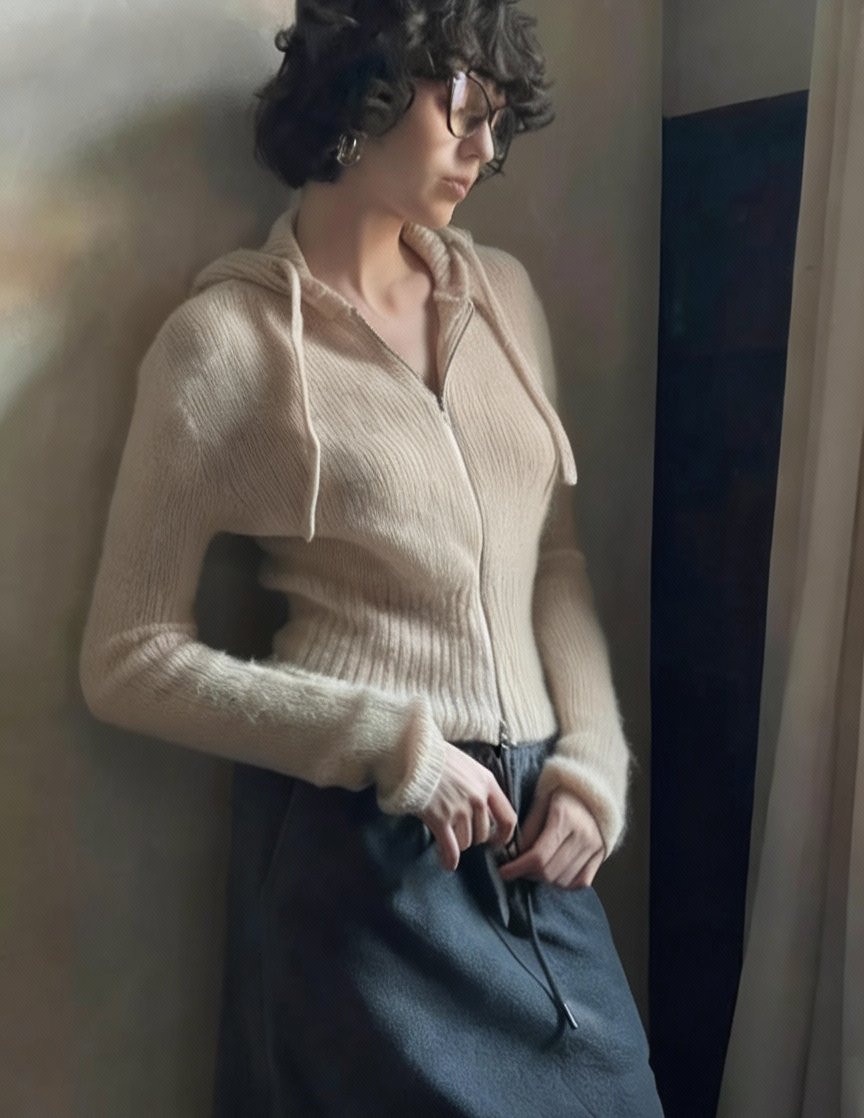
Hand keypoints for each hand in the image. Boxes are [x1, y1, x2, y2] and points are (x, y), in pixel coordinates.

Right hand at [419, 743, 516, 871]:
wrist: (412, 755)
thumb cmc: (436, 757)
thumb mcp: (466, 764)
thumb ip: (477, 785)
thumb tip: (482, 806)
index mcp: (487, 783)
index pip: (507, 818)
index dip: (504, 835)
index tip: (496, 842)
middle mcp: (477, 799)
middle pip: (483, 833)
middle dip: (472, 836)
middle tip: (459, 832)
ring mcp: (460, 810)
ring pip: (466, 842)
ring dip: (457, 843)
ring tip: (446, 837)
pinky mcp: (441, 820)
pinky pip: (450, 849)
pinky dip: (449, 859)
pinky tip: (447, 863)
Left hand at [498, 788, 603, 889]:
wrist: (594, 785)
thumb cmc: (562, 790)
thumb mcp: (540, 800)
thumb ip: (528, 828)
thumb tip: (516, 855)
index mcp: (565, 817)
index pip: (538, 856)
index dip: (518, 868)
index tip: (504, 872)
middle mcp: (583, 834)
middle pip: (550, 871)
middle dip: (528, 874)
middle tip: (517, 868)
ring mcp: (595, 846)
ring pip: (563, 880)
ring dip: (544, 880)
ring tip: (534, 868)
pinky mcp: (602, 854)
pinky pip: (581, 882)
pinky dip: (564, 883)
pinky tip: (553, 873)